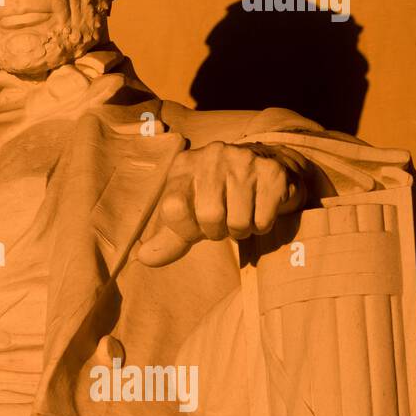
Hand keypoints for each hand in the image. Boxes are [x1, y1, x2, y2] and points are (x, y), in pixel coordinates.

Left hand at [136, 141, 309, 267]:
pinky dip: (261, 226)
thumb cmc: (220, 198)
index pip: (173, 208)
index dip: (186, 229)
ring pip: (238, 221)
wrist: (266, 170)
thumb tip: (143, 258)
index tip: (196, 227)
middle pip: (209, 216)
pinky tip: (259, 209)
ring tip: (242, 215)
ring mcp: (244, 161)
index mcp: (184, 165)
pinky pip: (262, 220)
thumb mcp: (190, 214)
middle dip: (217, 231)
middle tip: (223, 223)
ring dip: (241, 230)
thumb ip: (169, 239)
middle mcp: (212, 156)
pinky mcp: (272, 174)